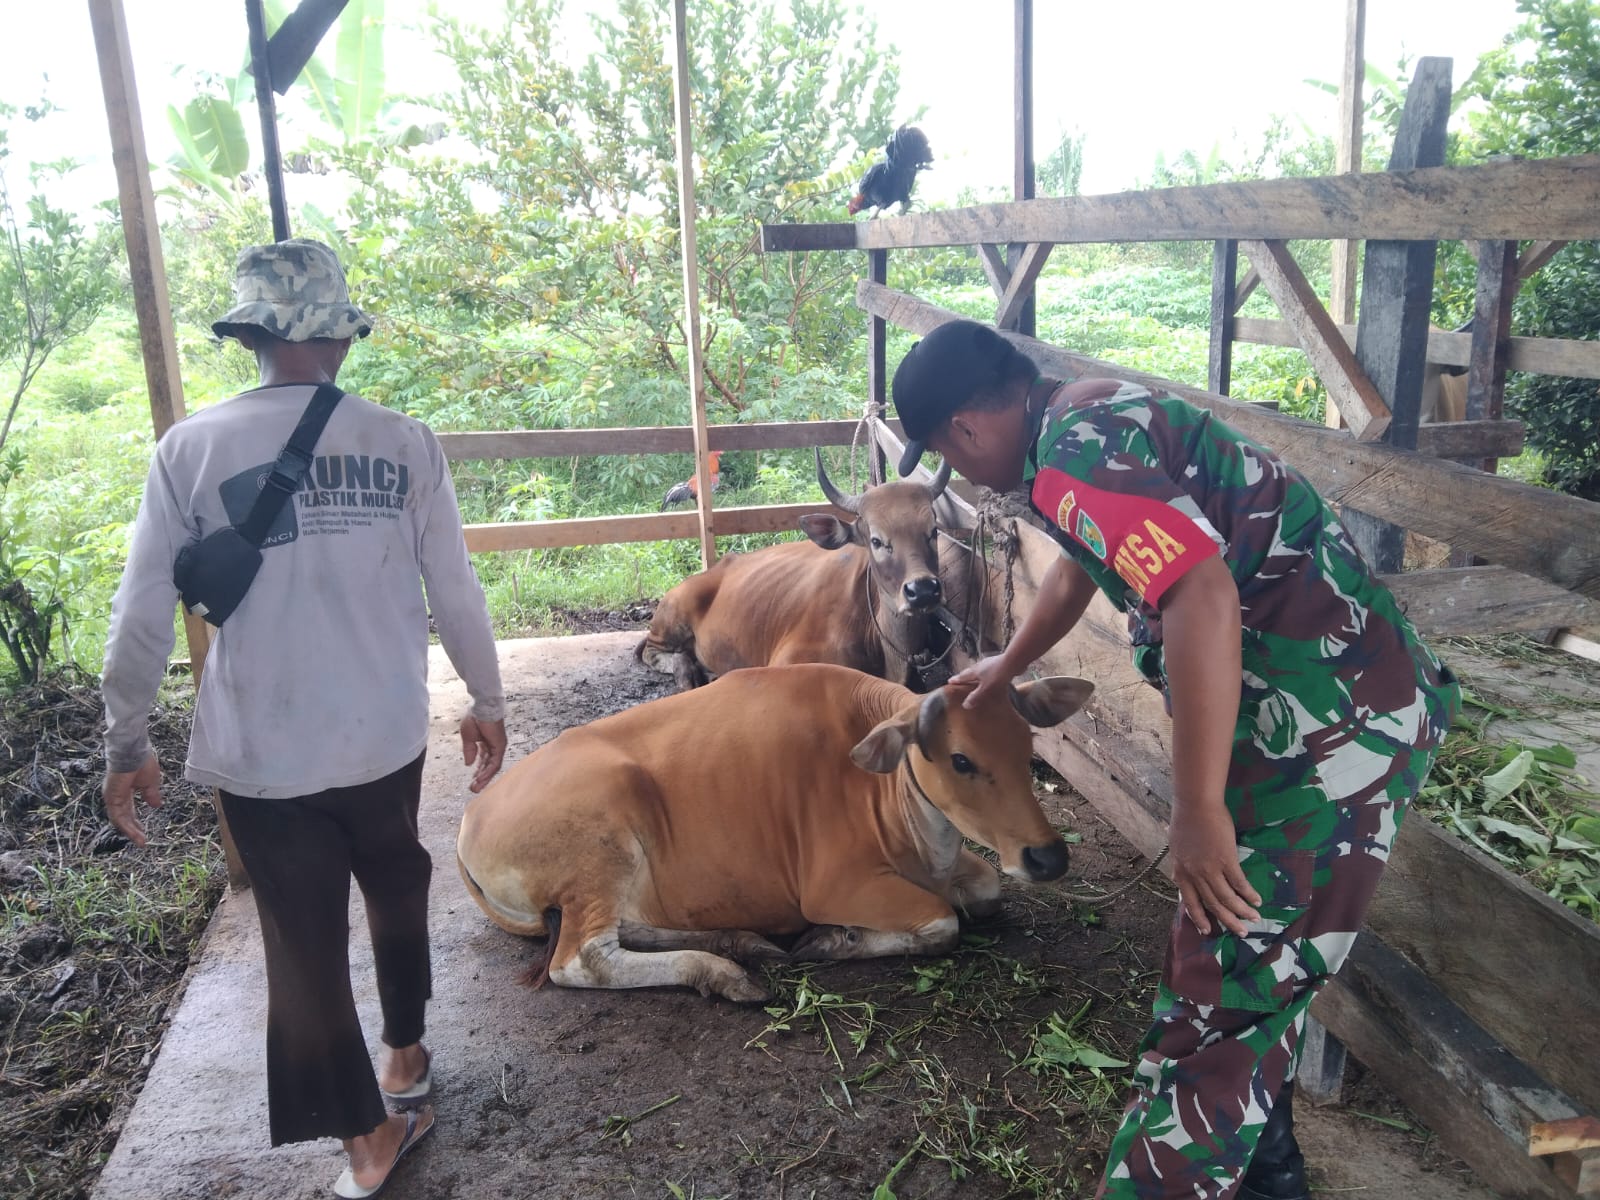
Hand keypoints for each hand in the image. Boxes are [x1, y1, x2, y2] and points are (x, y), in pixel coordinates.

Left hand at [103, 755, 163, 847]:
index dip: (136, 821)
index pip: (129, 810)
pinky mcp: (111, 798)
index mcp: (125, 791)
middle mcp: (116, 795)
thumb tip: (156, 805)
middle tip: (142, 841)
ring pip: (120, 819)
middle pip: (124, 817)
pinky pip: (117, 816)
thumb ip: (151, 795)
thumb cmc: (142, 761)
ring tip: (141, 841)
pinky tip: (135, 833)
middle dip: (133, 829)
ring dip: (130, 831)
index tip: (143, 832)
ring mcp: (112, 797)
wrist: (133, 751)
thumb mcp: (151, 782)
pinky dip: (126, 826)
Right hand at [460, 714, 506, 792]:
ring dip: (484, 778)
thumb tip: (468, 764)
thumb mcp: (468, 738)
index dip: (478, 771)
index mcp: (486, 743)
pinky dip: (488, 771)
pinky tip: (481, 778)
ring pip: (492, 767)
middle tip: (474, 789)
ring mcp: (498, 747)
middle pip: (489, 766)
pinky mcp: (500, 746)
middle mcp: (494, 747)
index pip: (484, 761)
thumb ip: (469, 751)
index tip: (472, 780)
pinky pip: (495, 762)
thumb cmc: (475, 718)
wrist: (482, 707)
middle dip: (481, 778)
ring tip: (476, 787)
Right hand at [950, 654, 1015, 709]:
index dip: (956, 680)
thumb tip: (965, 705)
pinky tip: (992, 678)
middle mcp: (980, 665)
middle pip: (970, 671)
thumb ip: (976, 697)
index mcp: (975, 671)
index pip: (963, 676)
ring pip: (980, 670)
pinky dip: (988, 674)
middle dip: (965, 676)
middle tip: (961, 680)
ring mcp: (990, 663)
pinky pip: (990, 670)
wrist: (1013, 661)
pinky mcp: (999, 663)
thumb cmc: (998, 675)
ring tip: (976, 680)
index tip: (949, 681)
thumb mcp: (986, 688)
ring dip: (977, 675)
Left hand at [1168, 798, 1260, 937]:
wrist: (1196, 804)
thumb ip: (1184, 862)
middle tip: (1240, 932)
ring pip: (1226, 898)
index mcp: (1181, 872)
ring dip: (1241, 912)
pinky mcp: (1226, 860)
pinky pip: (1239, 883)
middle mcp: (1194, 875)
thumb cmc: (1186, 819)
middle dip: (1227, 921)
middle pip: (1212, 904)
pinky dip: (1248, 894)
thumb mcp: (1178, 846)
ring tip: (1253, 920)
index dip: (1199, 918)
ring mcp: (1210, 869)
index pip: (1190, 901)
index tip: (1207, 931)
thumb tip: (1187, 870)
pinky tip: (1257, 900)